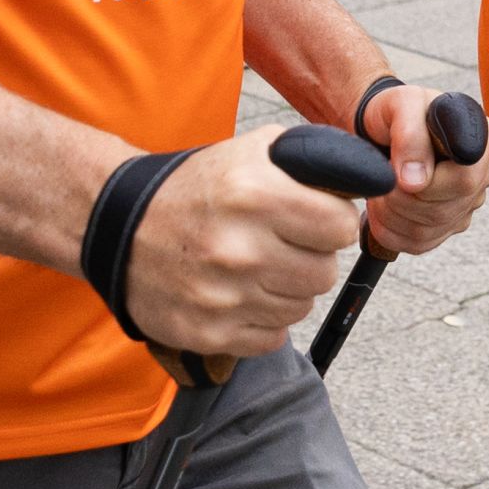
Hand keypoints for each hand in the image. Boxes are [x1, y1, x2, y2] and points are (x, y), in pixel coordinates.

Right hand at [124, 129, 364, 363]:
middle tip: (282, 243)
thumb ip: (310, 159)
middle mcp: (240, 248)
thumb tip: (367, 179)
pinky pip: (274, 337)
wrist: (122, 226)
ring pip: (302, 306)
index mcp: (254, 194)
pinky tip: (241, 294)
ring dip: (288, 288)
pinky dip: (264, 319)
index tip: (314, 218)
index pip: (340, 226)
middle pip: (324, 272)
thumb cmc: (198, 188)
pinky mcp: (210, 334)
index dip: (331, 221)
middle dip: (310, 256)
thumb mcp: (250, 151)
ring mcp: (224, 297)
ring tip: (257, 266)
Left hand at [354, 82, 488, 257]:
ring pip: (428, 230)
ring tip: (380, 188)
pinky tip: (383, 206)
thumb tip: (415, 181)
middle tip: (383, 176)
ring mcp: (469, 203)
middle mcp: (484, 173)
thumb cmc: (396, 111)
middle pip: (444, 209)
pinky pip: (419, 244)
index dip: (427, 183)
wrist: (381, 128)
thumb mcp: (401, 104)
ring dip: (391, 214)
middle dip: (401, 197)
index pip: (464, 179)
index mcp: (485, 139)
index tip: (400, 172)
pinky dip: (390, 230)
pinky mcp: (449, 225)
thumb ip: (410, 134)